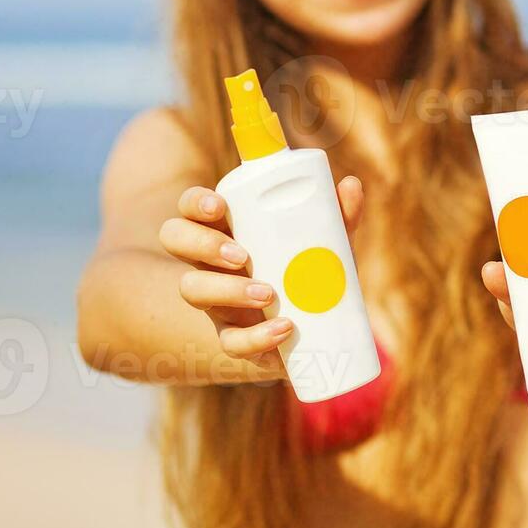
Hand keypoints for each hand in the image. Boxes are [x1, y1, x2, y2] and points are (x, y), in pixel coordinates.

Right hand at [159, 176, 364, 375]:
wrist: (315, 329)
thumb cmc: (309, 267)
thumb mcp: (324, 241)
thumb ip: (337, 216)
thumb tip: (352, 185)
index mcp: (224, 227)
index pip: (190, 205)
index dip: (195, 203)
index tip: (220, 206)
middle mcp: (208, 259)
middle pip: (175, 238)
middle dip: (202, 243)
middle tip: (243, 255)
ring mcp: (214, 299)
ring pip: (191, 289)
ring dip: (226, 290)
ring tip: (268, 293)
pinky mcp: (232, 335)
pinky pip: (229, 341)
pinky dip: (256, 337)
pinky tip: (284, 328)